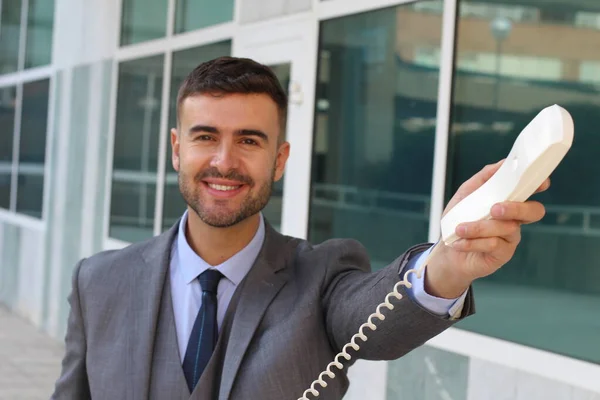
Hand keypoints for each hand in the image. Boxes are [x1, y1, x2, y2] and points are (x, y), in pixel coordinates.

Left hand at [424, 160, 548, 298]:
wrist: (447, 250)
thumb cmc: (459, 219)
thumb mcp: (466, 194)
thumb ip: (484, 178)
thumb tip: (502, 164)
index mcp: (509, 202)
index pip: (529, 192)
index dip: (537, 185)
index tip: (541, 183)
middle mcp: (515, 219)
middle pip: (533, 211)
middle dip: (516, 208)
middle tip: (494, 209)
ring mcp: (510, 238)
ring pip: (507, 228)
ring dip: (480, 227)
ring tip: (460, 229)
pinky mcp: (503, 254)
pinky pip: (494, 245)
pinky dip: (473, 242)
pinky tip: (459, 242)